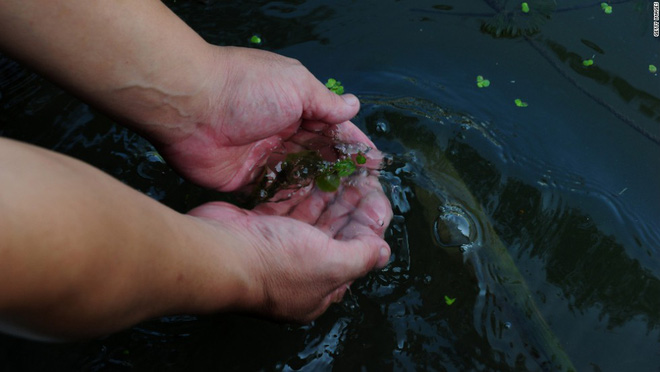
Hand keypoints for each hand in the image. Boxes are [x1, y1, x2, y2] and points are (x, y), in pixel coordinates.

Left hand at [150, 46, 368, 191]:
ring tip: (344, 210)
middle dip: (340, 172)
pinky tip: (310, 217)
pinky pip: (273, 193)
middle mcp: (281, 131)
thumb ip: (325, 101)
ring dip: (319, 190)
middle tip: (364, 193)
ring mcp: (263, 156)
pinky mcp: (246, 178)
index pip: (331, 128)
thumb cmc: (244, 88)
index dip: (352, 145)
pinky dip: (290, 202)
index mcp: (295, 105)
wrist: (189, 107)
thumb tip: (353, 106)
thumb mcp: (295, 85)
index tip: (373, 163)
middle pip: (317, 156)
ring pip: (299, 176)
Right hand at [187, 160, 391, 321]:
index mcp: (319, 288)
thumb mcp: (331, 264)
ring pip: (309, 219)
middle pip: (333, 235)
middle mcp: (298, 271)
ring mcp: (276, 248)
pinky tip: (312, 174)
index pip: (355, 255)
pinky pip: (285, 207)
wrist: (219, 253)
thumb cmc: (277, 264)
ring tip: (341, 171)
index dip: (368, 227)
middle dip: (348, 207)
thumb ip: (360, 256)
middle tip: (360, 178)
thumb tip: (384, 253)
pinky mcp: (258, 227)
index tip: (375, 197)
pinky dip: (300, 193)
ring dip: (327, 196)